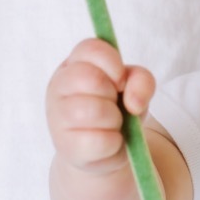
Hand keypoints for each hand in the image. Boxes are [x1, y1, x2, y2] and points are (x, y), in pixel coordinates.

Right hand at [45, 38, 155, 175]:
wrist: (104, 150)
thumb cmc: (116, 110)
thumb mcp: (133, 88)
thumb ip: (141, 81)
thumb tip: (133, 103)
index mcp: (74, 64)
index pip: (92, 49)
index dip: (114, 65)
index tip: (120, 81)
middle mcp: (59, 86)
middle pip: (92, 79)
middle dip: (113, 95)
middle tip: (112, 105)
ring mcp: (58, 117)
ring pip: (94, 110)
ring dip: (115, 120)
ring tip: (111, 124)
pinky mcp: (66, 146)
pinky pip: (100, 140)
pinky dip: (114, 142)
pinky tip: (108, 142)